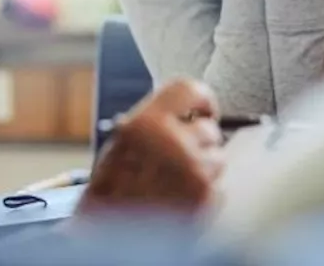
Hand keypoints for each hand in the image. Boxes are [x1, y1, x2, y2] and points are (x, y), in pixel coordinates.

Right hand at [78, 79, 227, 214]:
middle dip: (199, 142)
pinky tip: (181, 200)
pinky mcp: (205, 200)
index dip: (200, 99)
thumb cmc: (111, 189)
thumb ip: (156, 122)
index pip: (189, 89)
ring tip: (175, 183)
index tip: (202, 110)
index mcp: (147, 123)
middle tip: (181, 157)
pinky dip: (205, 194)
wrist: (105, 233)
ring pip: (218, 158)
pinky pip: (219, 187)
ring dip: (203, 169)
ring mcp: (193, 173)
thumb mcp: (124, 141)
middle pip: (209, 129)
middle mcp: (174, 144)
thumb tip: (191, 112)